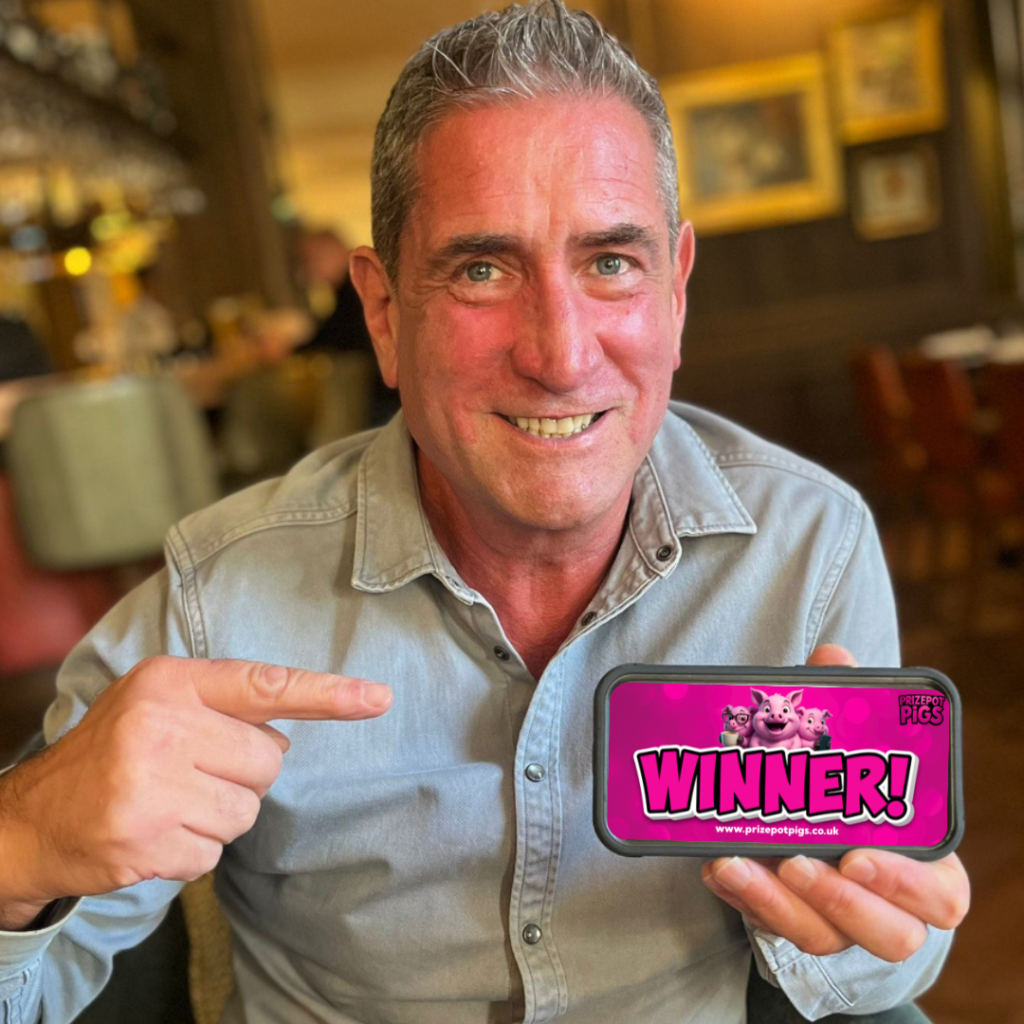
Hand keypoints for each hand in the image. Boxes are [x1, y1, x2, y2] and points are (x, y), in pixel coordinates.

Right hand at [0, 657, 391, 922]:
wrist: (32, 818)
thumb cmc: (113, 751)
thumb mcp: (158, 702)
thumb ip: (223, 705)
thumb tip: (289, 734)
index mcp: (171, 681)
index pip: (266, 685)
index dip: (329, 693)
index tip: (378, 699)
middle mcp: (162, 726)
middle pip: (267, 761)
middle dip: (242, 774)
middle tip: (193, 772)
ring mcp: (151, 786)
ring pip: (247, 811)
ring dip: (219, 816)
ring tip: (171, 803)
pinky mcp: (145, 841)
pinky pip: (215, 853)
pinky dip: (194, 851)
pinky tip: (156, 834)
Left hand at [701, 644, 969, 961]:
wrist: (820, 832)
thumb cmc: (856, 794)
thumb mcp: (855, 753)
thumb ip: (848, 707)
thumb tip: (832, 655)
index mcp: (924, 871)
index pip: (938, 896)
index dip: (905, 884)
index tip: (858, 854)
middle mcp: (885, 907)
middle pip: (884, 932)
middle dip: (838, 900)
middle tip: (795, 862)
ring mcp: (836, 923)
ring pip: (819, 935)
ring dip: (774, 902)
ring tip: (734, 862)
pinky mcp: (789, 923)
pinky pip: (769, 924)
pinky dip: (742, 898)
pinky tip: (716, 865)